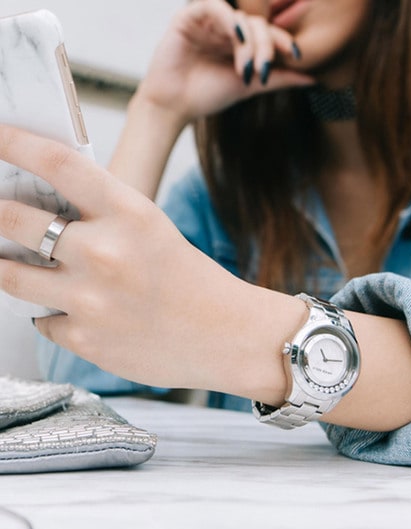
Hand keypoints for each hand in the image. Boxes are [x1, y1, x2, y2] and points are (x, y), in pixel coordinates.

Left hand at [0, 125, 306, 396]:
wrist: (227, 337)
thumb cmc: (192, 281)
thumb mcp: (152, 230)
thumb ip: (101, 216)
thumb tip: (38, 208)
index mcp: (129, 213)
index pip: (56, 163)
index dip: (12, 143)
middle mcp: (104, 253)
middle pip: (11, 219)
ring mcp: (90, 300)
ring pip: (9, 274)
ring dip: (9, 267)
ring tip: (23, 266)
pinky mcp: (84, 340)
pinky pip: (42, 320)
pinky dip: (53, 315)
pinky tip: (82, 315)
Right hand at [137, 0, 314, 124]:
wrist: (174, 106)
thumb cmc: (207, 96)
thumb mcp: (249, 86)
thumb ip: (279, 79)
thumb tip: (313, 78)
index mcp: (238, 42)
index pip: (266, 33)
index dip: (283, 41)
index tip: (298, 55)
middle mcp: (226, 28)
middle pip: (257, 24)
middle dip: (266, 46)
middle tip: (264, 70)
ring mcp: (208, 20)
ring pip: (240, 17)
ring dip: (249, 41)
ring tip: (247, 67)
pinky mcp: (189, 16)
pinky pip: (215, 7)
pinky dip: (229, 20)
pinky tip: (237, 37)